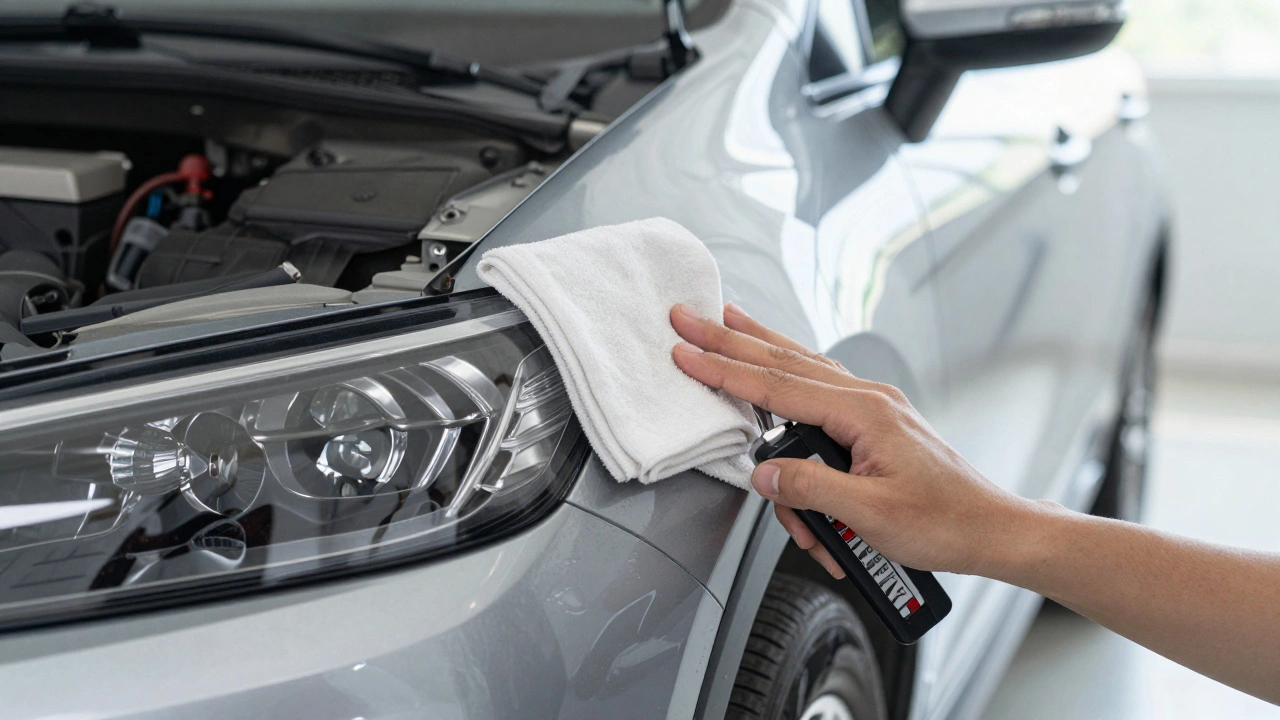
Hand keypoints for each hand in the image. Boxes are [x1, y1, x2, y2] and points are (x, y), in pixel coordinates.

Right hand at [669, 302, 1041, 577]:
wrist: (990, 529)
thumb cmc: (944, 522)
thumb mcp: (871, 514)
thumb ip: (811, 489)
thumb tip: (764, 473)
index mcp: (865, 413)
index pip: (778, 386)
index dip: (726, 369)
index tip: (688, 351)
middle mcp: (867, 400)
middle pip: (785, 361)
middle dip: (731, 339)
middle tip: (690, 318)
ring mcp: (872, 409)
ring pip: (801, 369)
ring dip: (759, 348)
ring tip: (726, 322)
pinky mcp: (872, 426)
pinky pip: (819, 395)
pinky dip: (787, 380)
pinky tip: (775, 365)